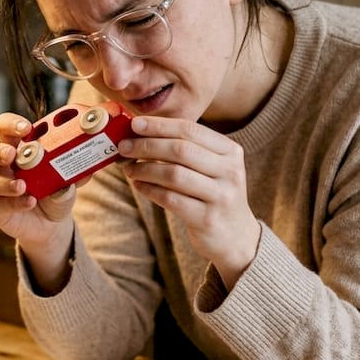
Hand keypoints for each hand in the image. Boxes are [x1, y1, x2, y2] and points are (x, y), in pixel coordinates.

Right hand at [0, 113, 76, 282]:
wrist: (52, 224)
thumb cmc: (56, 193)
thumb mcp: (69, 181)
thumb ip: (74, 174)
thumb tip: (84, 170)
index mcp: (18, 148)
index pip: (5, 128)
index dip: (11, 124)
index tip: (26, 128)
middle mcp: (1, 165)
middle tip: (12, 154)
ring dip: (4, 182)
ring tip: (22, 186)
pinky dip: (14, 202)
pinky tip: (30, 202)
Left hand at [118, 116, 259, 285]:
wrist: (235, 236)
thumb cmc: (213, 194)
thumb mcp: (211, 167)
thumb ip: (185, 149)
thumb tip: (142, 131)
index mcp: (230, 151)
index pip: (190, 130)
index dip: (159, 126)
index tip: (135, 124)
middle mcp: (230, 171)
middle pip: (181, 150)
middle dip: (147, 146)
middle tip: (124, 146)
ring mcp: (221, 196)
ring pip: (174, 174)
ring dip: (145, 169)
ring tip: (129, 168)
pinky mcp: (207, 219)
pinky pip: (171, 199)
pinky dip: (150, 190)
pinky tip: (138, 185)